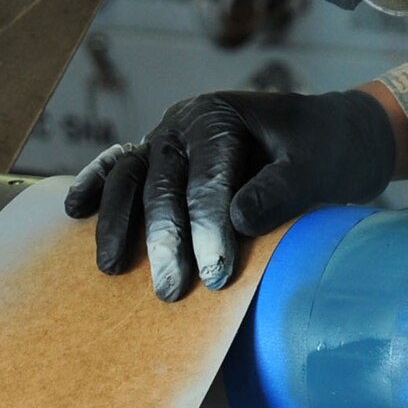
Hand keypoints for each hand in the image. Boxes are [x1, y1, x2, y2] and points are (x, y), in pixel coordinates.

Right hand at [64, 89, 396, 300]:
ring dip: (118, 224)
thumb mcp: (316, 165)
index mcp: (218, 117)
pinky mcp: (159, 162)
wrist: (330, 138)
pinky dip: (96, 187)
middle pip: (161, 184)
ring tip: (111, 269)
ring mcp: (165, 142)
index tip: (216, 275)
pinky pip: (118, 170)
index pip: (205, 176)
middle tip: (171, 291)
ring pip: (128, 178)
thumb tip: (237, 219)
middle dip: (164, 240)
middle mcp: (181, 125)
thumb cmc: (324, 150)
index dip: (207, 227)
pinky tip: (76, 212)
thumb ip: (281, 188)